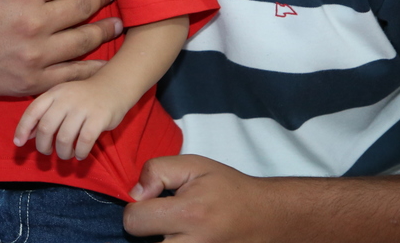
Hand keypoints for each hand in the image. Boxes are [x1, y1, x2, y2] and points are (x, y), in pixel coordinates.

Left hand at [14, 78, 123, 159]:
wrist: (113, 86)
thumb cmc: (83, 97)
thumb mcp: (60, 100)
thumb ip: (44, 115)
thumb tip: (24, 136)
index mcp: (54, 93)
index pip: (33, 111)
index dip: (23, 128)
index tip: (18, 143)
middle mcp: (66, 99)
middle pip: (46, 127)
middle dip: (44, 146)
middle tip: (48, 152)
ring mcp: (83, 108)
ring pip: (64, 138)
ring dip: (63, 152)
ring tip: (67, 154)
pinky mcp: (99, 118)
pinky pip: (84, 141)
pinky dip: (80, 152)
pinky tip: (80, 154)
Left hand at [124, 155, 270, 241]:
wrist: (265, 216)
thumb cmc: (228, 188)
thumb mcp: (194, 165)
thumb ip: (158, 171)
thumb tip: (134, 193)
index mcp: (189, 213)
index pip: (134, 220)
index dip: (135, 207)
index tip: (151, 201)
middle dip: (146, 229)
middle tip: (162, 218)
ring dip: (157, 240)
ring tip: (173, 227)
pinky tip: (181, 235)